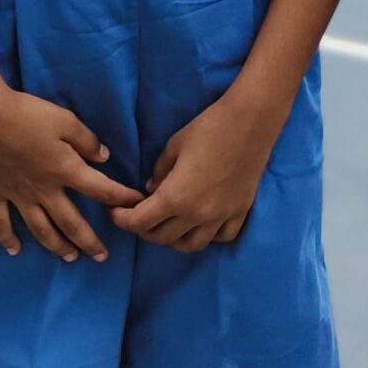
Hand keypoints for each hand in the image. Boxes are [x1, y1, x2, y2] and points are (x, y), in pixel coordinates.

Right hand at [0, 81, 143, 262]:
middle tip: (101, 257)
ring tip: (70, 257)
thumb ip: (86, 140)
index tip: (135, 206)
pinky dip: (7, 239)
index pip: (100, 189)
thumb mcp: (65, 120)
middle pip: (71, 222)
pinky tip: (15, 251)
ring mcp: (17, 195)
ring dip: (57, 245)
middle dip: (89, 240)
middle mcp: (44, 190)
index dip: (120, 198)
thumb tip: (104, 158)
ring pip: (41, 229)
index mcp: (64, 170)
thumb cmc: (27, 114)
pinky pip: (1, 222)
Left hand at [109, 86, 284, 252]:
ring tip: (168, 224)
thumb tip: (151, 189)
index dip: (122, 220)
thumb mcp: (173, 146)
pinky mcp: (240, 212)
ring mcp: (221, 217)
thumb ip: (159, 172)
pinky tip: (201, 223)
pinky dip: (207, 235)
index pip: (140, 222)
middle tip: (138, 215)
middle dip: (143, 230)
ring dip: (174, 239)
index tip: (115, 213)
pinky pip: (221, 238)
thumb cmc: (208, 128)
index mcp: (176, 198)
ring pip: (191, 245)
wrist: (251, 121)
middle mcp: (197, 215)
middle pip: (162, 238)